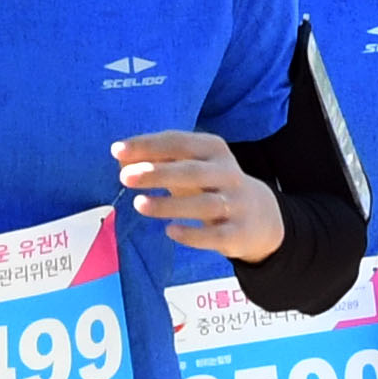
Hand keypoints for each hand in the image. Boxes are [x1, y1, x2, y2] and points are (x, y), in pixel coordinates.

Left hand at [114, 130, 282, 261]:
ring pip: (204, 203)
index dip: (149, 145)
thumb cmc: (212, 186)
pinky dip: (193, 234)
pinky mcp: (237, 232)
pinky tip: (170, 231)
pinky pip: (215, 235)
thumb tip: (122, 160)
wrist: (260, 216)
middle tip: (125, 178)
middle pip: (193, 171)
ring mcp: (235, 204)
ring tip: (139, 204)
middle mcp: (227, 174)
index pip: (180, 143)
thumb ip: (159, 161)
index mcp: (214, 151)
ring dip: (171, 204)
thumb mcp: (191, 167)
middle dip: (159, 173)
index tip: (117, 150)